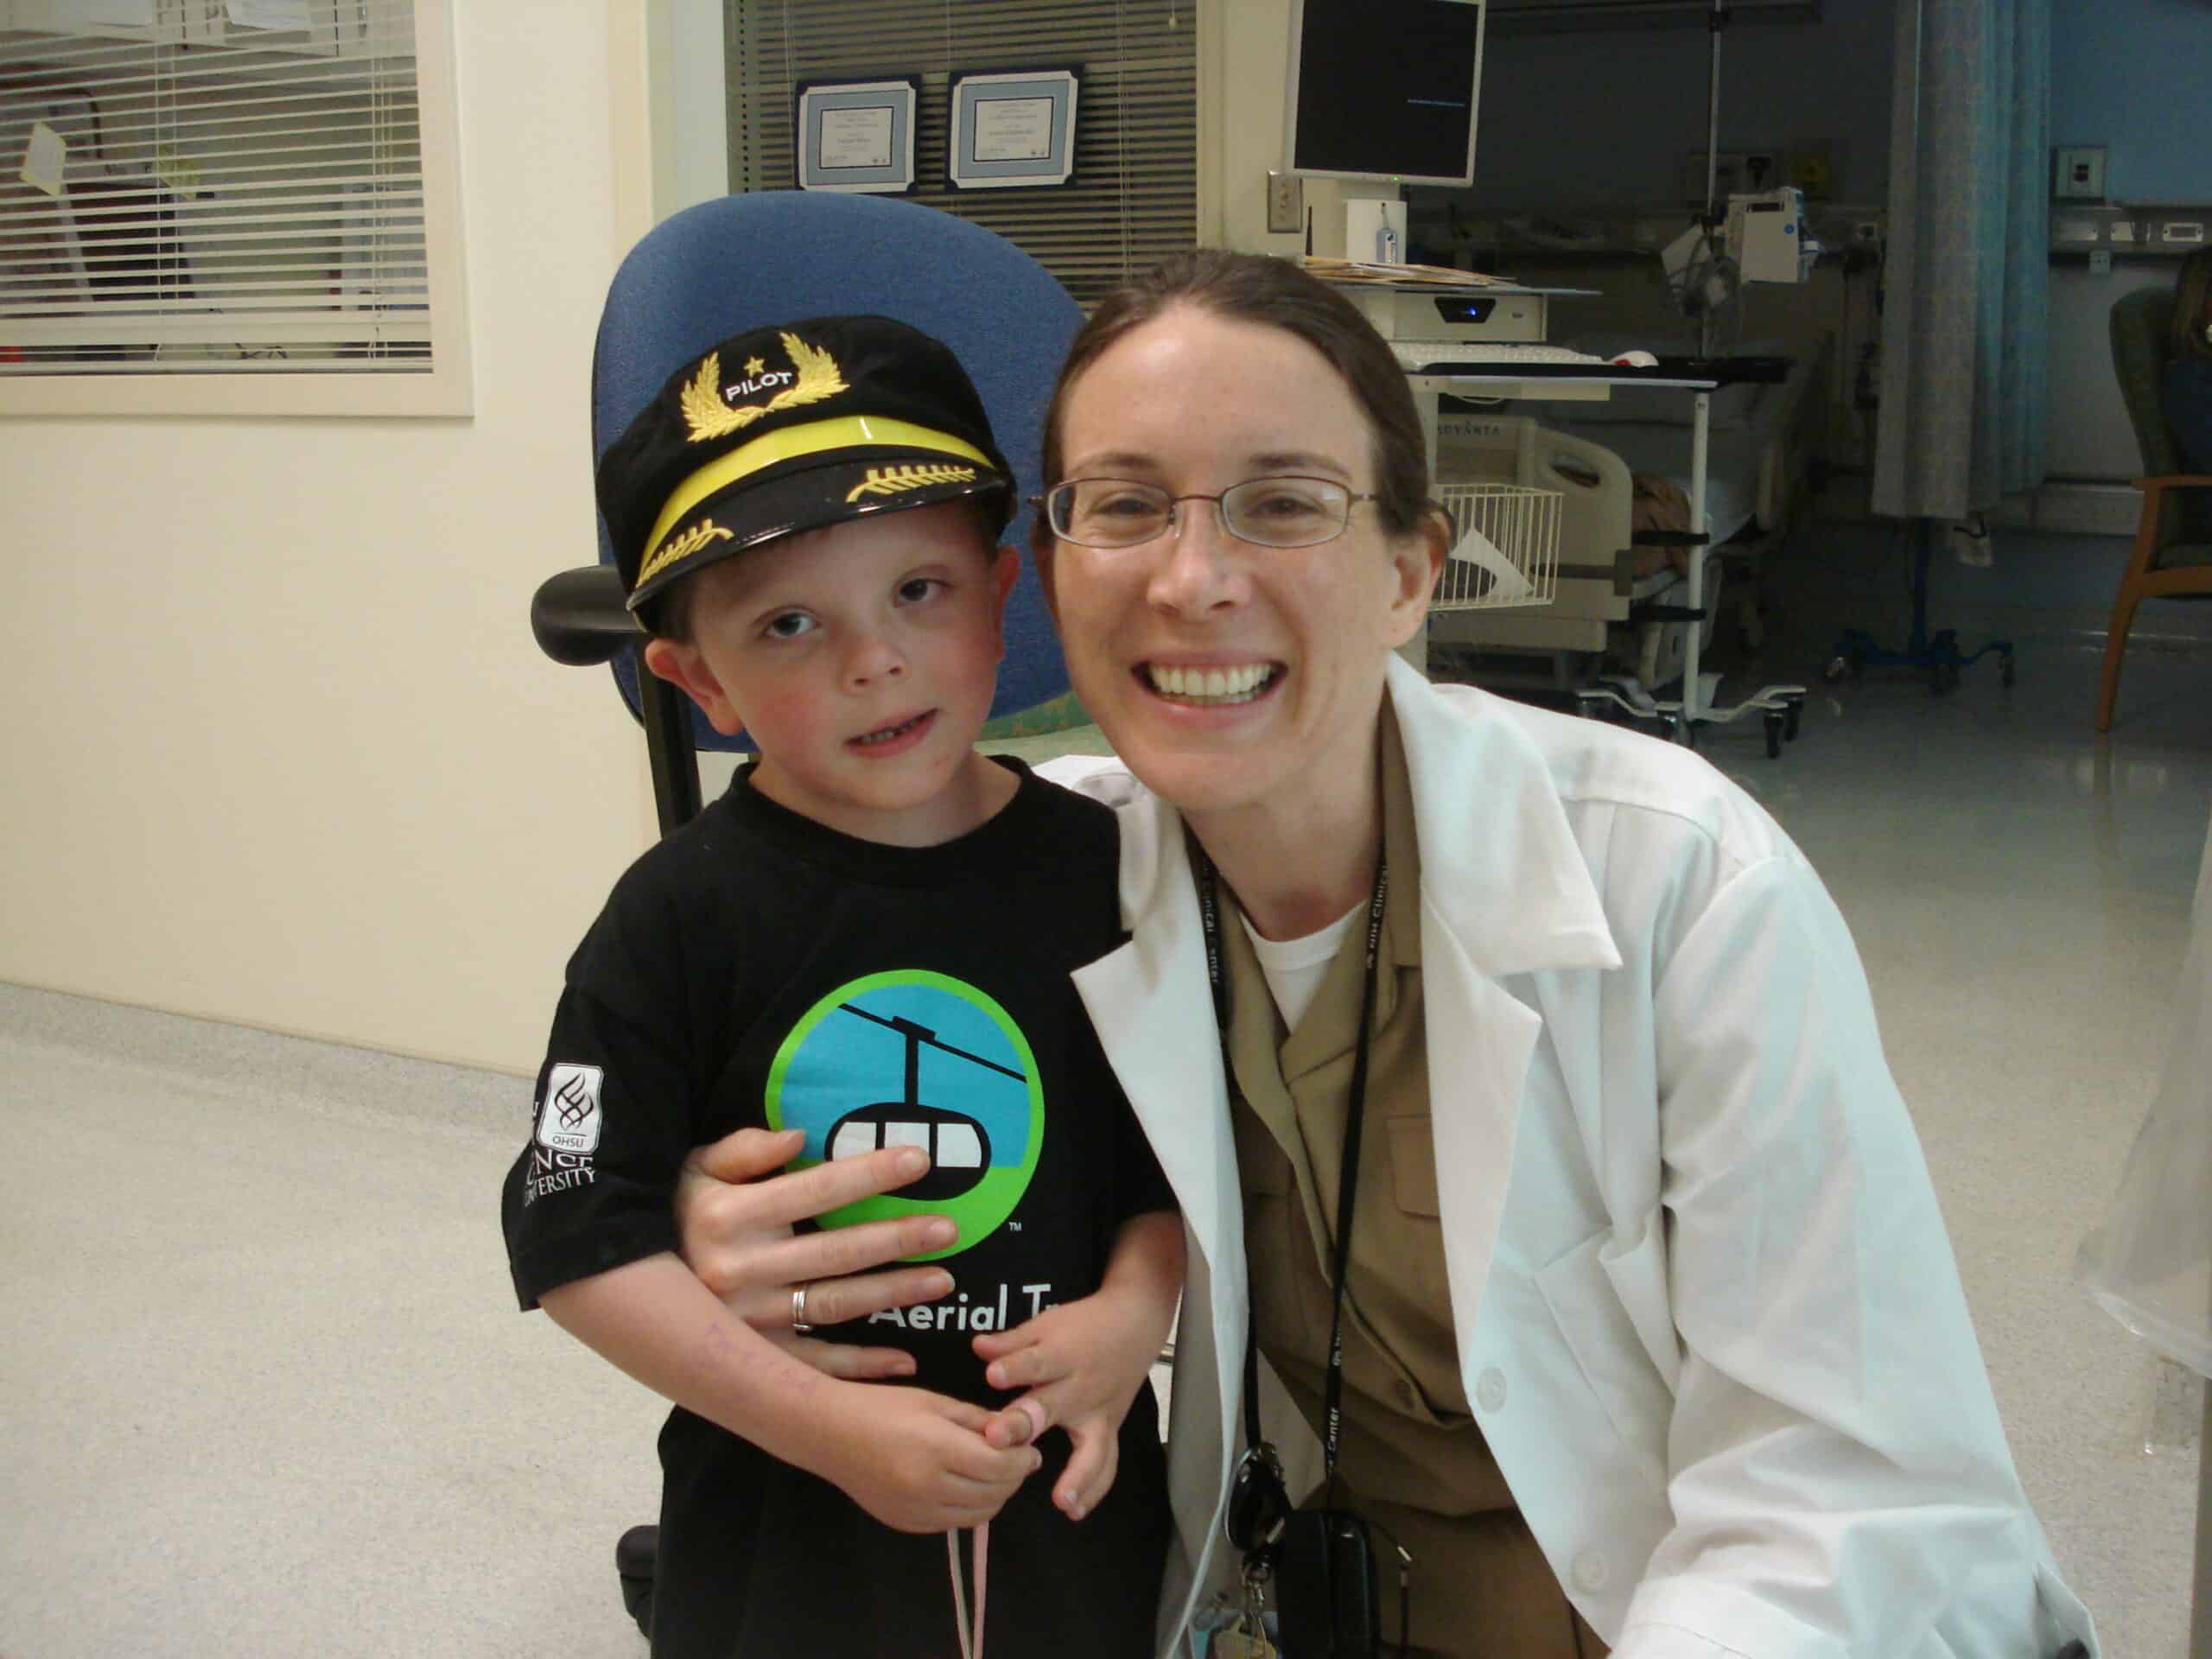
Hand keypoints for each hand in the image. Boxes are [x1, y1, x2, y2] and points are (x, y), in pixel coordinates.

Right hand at [674, 1127, 957, 1380]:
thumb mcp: (695, 1169)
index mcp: (729, 1218)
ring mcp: (748, 1319)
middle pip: (833, 1253)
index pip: (814, 1191)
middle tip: (948, 1228)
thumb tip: (797, 1136)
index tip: (918, 1158)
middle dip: (895, 1239)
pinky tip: (904, 1361)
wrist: (623, 1280)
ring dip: (891, 1295)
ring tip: (943, 1281)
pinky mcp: (753, 1354)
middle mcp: (740, 1271)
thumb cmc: (675, 1211)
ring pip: (832, 1305)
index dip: (868, 1174)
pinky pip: (813, 1364)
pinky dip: (859, 1367)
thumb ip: (743, 1150)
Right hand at [805, 1383, 1042, 1533]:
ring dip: (995, 1495)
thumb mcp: (935, 1402)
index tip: (1029, 1448)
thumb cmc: (882, 1407)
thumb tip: (1018, 1436)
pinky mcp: (906, 1524)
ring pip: (979, 1514)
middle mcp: (927, 1487)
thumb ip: (979, 1421)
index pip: (1001, 1466)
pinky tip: (965, 1486)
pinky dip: (969, 1508)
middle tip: (1017, 1459)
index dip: (1024, 1459)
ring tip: (994, 1472)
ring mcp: (915, 1511)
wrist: (829, 1433)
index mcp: (937, 1449)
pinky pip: (953, 1523)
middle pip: (995, 1493)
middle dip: (1014, 1477)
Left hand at [971, 1282, 1168, 1521]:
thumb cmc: (1083, 1326)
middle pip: (1053, 1406)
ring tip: (1062, 1502)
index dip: (1014, 1368)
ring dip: (1078, 1476)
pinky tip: (1074, 1511)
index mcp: (1062, 1355)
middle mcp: (1081, 1388)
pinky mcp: (1110, 1429)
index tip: (993, 1375)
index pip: (1036, 1361)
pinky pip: (1107, 1464)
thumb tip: (977, 1347)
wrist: (1134, 1323)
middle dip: (1026, 1423)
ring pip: (1093, 1448)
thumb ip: (1012, 1342)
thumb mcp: (1046, 1324)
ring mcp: (1099, 1413)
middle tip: (998, 1439)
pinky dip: (1094, 1488)